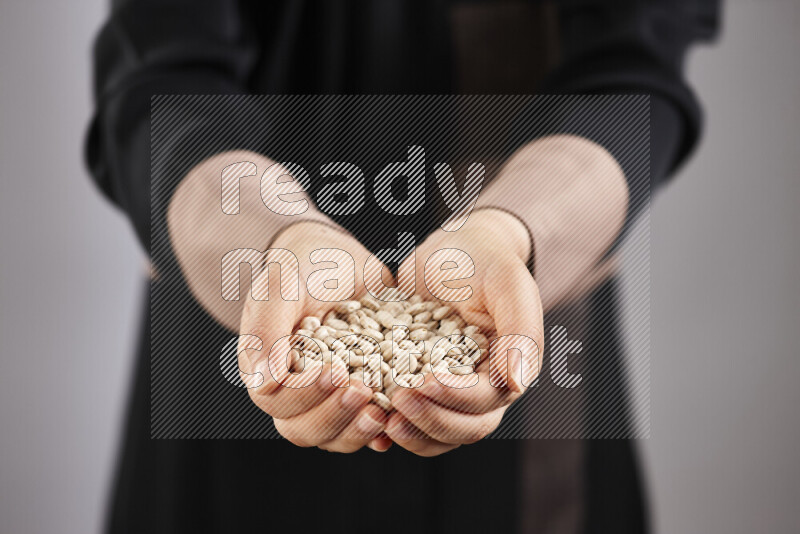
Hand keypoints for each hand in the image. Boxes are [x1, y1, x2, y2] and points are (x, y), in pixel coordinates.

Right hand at [237, 221, 393, 452]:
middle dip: (334, 417)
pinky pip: (367, 427)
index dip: (305, 395)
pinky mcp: (361, 395)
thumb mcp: (280, 288)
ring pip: (334, 436)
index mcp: (266, 371)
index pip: (277, 402)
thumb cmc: (300, 269)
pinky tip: (399, 422)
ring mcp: (328, 399)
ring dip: (357, 431)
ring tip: (383, 412)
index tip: (335, 373)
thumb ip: (267, 331)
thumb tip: (263, 383)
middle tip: (363, 392)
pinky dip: (383, 430)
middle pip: (304, 429)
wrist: (335, 258)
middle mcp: (294, 393)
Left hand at [387, 209, 543, 455]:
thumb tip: (517, 382)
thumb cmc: (485, 261)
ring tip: (381, 417)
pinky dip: (390, 421)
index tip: (425, 382)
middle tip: (396, 402)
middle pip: (461, 428)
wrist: (453, 249)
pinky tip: (369, 412)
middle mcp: (480, 389)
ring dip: (411, 431)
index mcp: (506, 371)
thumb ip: (521, 329)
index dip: (456, 399)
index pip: (485, 403)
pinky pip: (409, 417)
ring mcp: (448, 391)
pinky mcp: (418, 384)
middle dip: (429, 421)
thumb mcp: (508, 283)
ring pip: (435, 433)